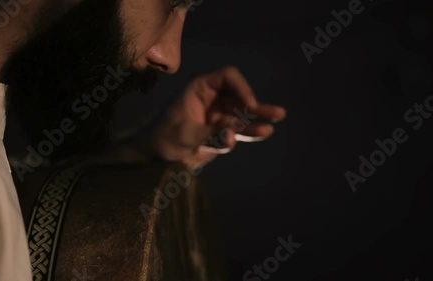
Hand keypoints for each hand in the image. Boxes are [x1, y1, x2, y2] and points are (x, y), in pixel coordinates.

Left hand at [146, 66, 286, 168]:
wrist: (155, 155)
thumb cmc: (164, 138)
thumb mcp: (186, 136)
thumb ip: (211, 136)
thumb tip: (232, 138)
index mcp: (200, 87)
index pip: (228, 77)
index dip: (242, 87)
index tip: (250, 105)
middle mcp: (212, 96)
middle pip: (240, 95)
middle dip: (256, 104)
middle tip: (276, 113)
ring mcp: (217, 113)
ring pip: (242, 113)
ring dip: (258, 118)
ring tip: (277, 120)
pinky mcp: (220, 129)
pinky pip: (239, 128)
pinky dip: (250, 131)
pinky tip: (265, 131)